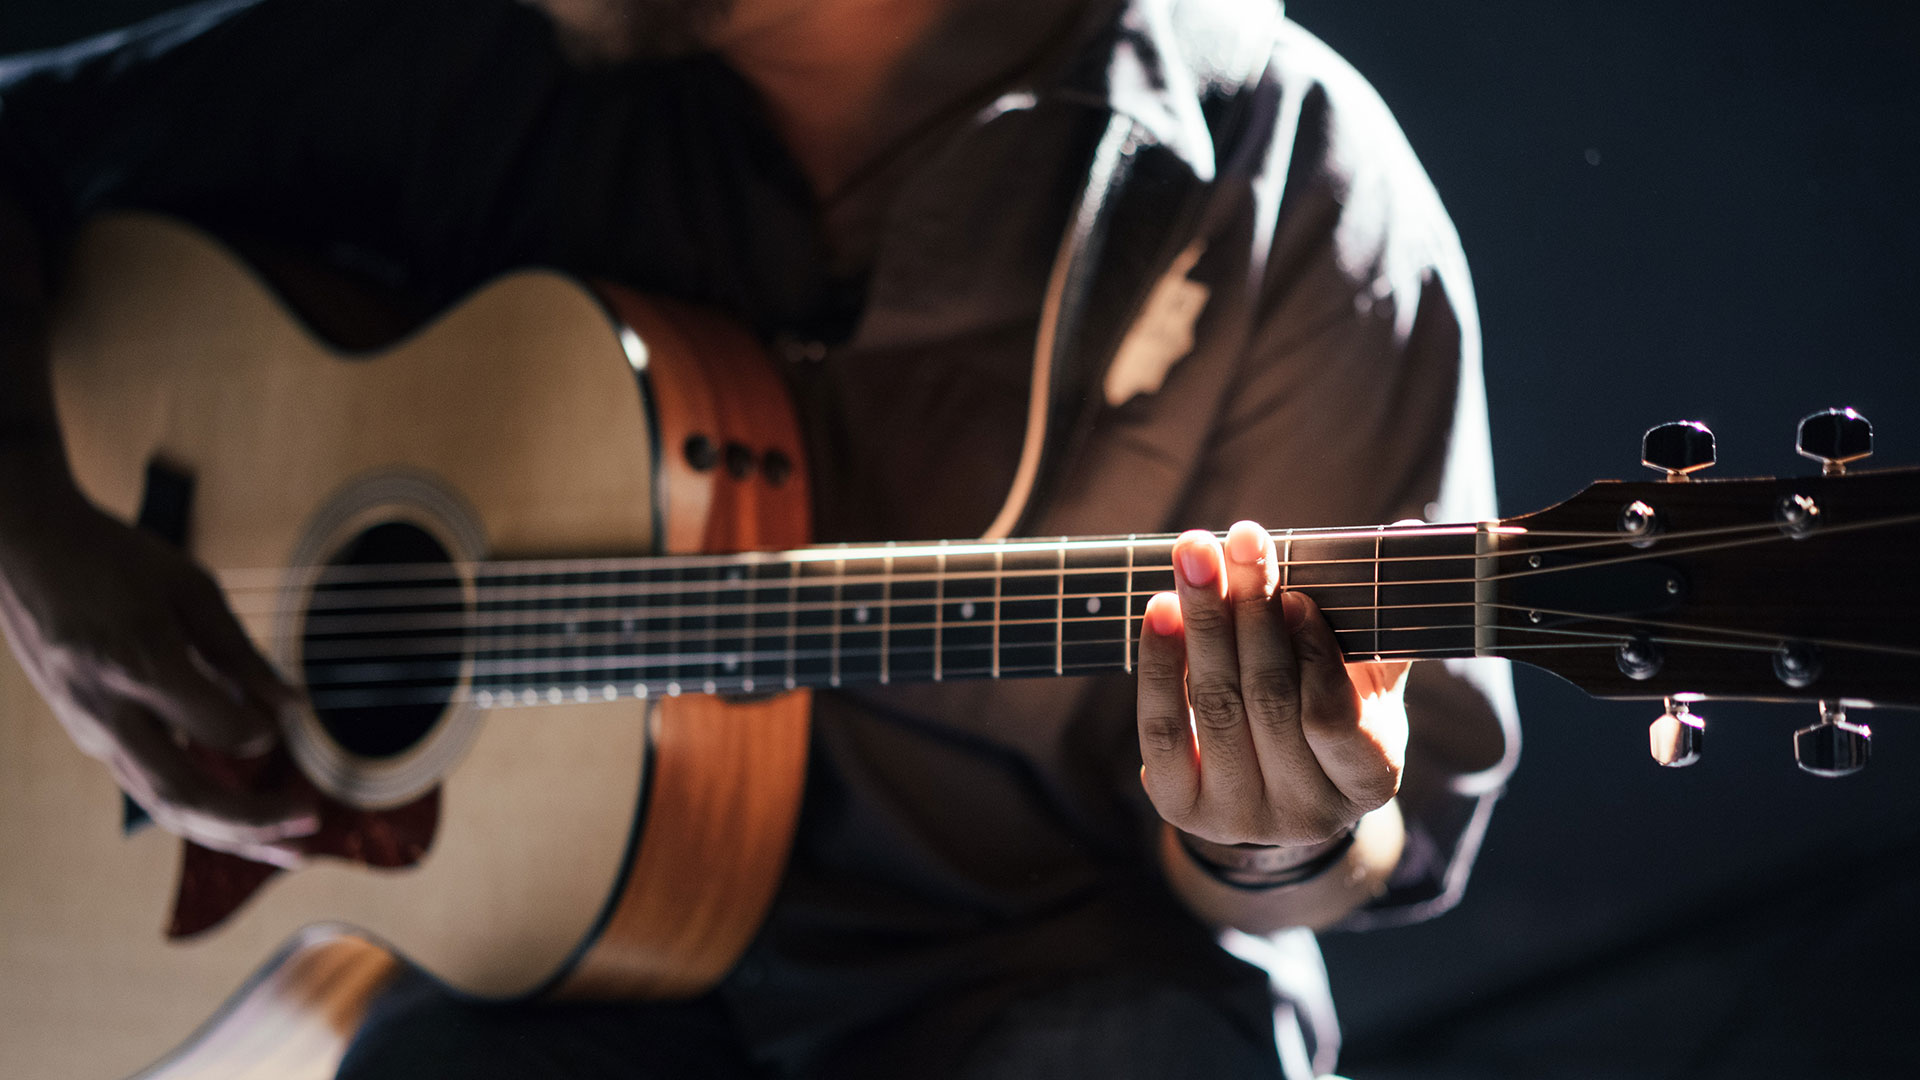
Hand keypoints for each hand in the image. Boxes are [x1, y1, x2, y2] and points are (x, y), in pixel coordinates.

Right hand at [0, 470, 315, 865]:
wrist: (25, 549)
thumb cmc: (115, 559)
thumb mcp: (190, 588)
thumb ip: (242, 654)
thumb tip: (295, 709)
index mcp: (139, 664)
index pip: (217, 728)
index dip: (260, 731)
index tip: (288, 717)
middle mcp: (109, 711)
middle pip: (184, 794)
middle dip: (252, 822)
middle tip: (312, 826)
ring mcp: (92, 730)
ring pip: (164, 804)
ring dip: (231, 834)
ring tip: (291, 850)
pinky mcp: (90, 736)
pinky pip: (149, 787)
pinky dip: (202, 813)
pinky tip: (244, 825)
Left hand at [1136, 520, 1407, 849]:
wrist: (1271, 784)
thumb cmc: (1329, 713)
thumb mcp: (1366, 679)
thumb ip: (1380, 618)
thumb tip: (1409, 530)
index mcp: (1367, 781)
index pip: (1333, 717)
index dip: (1312, 653)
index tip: (1296, 595)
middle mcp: (1305, 814)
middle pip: (1268, 700)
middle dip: (1251, 611)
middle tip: (1241, 540)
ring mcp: (1239, 817)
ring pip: (1214, 706)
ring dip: (1202, 621)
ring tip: (1195, 556)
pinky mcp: (1180, 807)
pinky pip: (1162, 728)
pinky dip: (1161, 663)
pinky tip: (1161, 609)